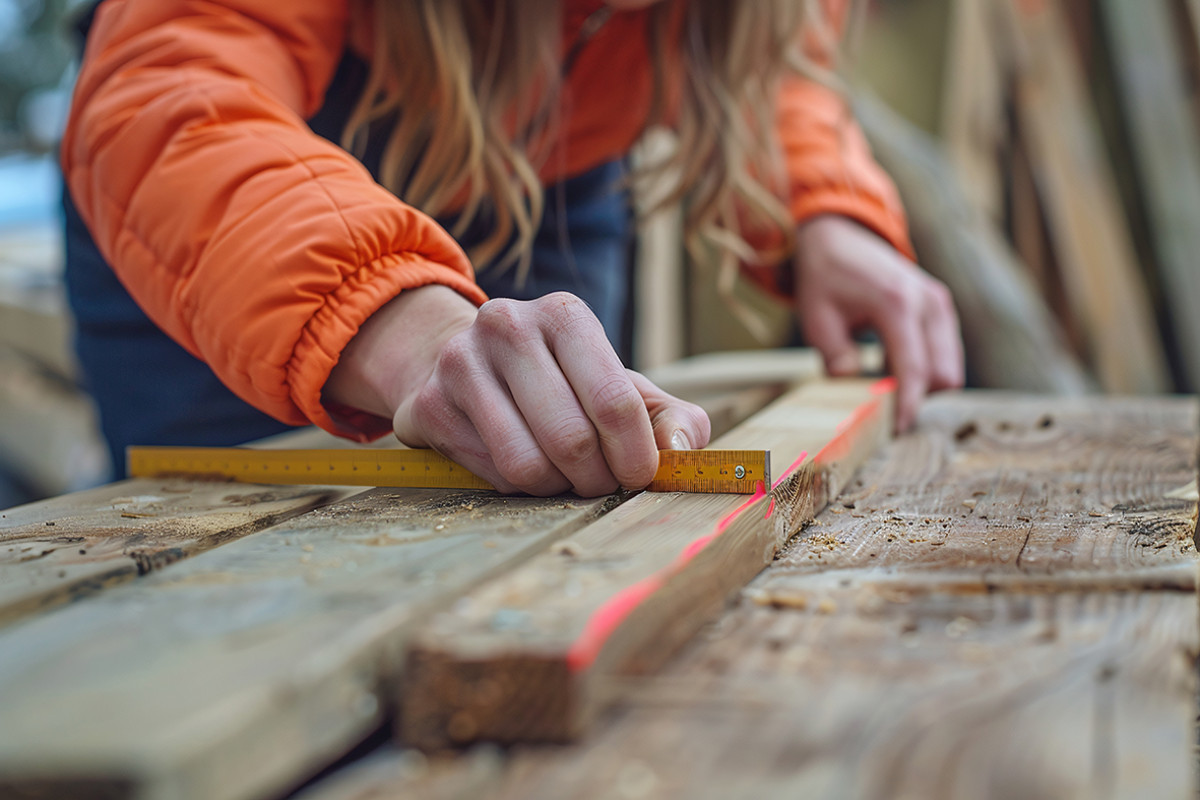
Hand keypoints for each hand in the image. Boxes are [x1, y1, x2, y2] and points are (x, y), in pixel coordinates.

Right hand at [326, 286, 710, 495]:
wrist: (465, 364)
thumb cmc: (560, 382)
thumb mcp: (621, 387)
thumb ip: (670, 418)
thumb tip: (681, 451)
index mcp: (565, 314)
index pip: (615, 402)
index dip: (636, 456)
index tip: (639, 477)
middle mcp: (508, 326)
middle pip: (572, 440)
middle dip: (597, 479)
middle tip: (600, 482)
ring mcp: (461, 363)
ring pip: (528, 466)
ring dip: (557, 488)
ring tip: (562, 474)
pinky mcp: (428, 404)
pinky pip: (492, 476)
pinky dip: (517, 487)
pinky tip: (518, 462)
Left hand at [794, 215, 962, 430]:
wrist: (841, 235)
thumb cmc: (826, 277)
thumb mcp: (818, 320)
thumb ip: (836, 359)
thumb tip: (857, 395)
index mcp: (897, 303)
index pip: (915, 369)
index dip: (909, 405)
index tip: (896, 430)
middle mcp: (928, 302)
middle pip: (943, 374)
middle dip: (917, 397)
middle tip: (880, 409)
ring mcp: (940, 303)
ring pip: (949, 366)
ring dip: (922, 384)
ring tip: (881, 384)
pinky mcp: (941, 307)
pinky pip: (944, 352)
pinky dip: (924, 367)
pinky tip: (889, 366)